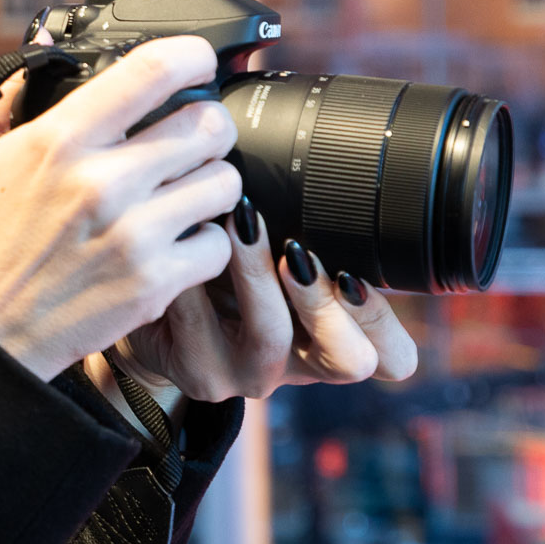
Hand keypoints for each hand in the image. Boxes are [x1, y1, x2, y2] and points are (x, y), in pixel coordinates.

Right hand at [0, 36, 243, 381]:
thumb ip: (10, 95)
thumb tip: (46, 41)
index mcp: (59, 140)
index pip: (154, 70)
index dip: (192, 55)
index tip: (197, 62)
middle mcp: (102, 182)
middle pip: (209, 124)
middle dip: (208, 125)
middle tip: (192, 137)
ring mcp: (133, 235)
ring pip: (225, 182)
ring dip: (211, 182)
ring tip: (186, 190)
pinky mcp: (153, 284)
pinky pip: (219, 244)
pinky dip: (205, 242)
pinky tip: (177, 240)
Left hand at [106, 203, 419, 404]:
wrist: (150, 316)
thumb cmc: (221, 276)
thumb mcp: (271, 262)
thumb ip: (308, 236)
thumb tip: (327, 167)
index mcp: (330, 344)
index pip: (394, 359)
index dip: (383, 319)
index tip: (352, 270)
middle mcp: (297, 368)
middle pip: (349, 360)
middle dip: (325, 297)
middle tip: (295, 250)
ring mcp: (248, 376)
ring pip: (271, 337)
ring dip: (257, 272)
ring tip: (238, 222)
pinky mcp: (195, 369)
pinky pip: (199, 318)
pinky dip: (193, 264)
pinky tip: (183, 229)